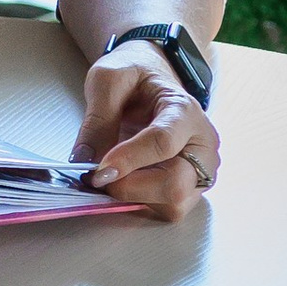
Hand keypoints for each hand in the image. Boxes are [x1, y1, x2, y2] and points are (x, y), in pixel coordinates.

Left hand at [75, 44, 215, 219]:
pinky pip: (168, 208)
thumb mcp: (108, 80)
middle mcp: (201, 144)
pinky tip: (124, 183)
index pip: (162, 142)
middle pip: (176, 183)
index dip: (128, 160)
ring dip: (136, 198)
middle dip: (131, 187)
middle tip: (99, 177)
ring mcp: (200, 169)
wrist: (152, 77)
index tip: (97, 172)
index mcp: (185, 111)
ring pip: (174, 203)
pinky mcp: (191, 187)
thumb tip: (85, 161)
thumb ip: (98, 119)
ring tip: (112, 177)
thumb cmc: (134, 76)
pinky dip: (142, 203)